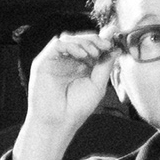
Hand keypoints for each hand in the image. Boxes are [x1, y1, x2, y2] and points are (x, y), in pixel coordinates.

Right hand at [12, 31, 115, 159]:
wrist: (59, 122)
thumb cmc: (76, 108)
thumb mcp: (97, 84)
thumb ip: (105, 65)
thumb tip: (116, 48)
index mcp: (80, 66)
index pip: (91, 46)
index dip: (103, 39)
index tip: (115, 37)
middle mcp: (67, 61)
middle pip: (81, 39)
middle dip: (95, 39)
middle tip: (106, 46)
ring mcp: (55, 61)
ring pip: (69, 38)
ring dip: (85, 41)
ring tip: (94, 53)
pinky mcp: (43, 62)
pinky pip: (57, 44)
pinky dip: (71, 45)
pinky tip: (82, 55)